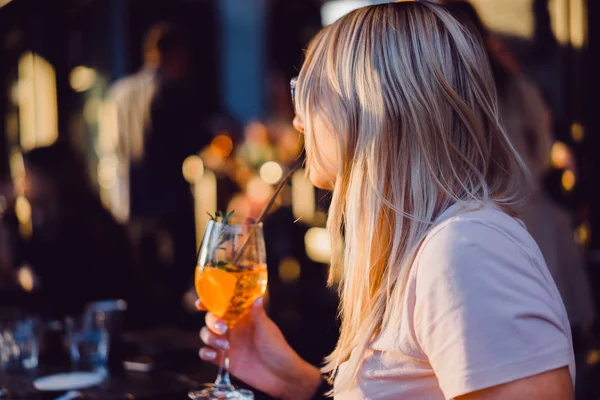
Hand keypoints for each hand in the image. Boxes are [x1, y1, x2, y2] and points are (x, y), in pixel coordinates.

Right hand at [198, 297, 321, 399]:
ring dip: (210, 337)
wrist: (280, 375)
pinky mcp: (225, 360)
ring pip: (207, 335)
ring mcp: (228, 344)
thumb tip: (257, 297)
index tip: (201, 303)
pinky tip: (213, 355)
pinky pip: (207, 354)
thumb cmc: (278, 350)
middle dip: (212, 321)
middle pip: (211, 319)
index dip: (210, 302)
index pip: (224, 306)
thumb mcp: (268, 329)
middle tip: (223, 328)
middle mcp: (233, 329)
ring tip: (224, 345)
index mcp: (243, 318)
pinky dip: (205, 353)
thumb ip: (259, 314)